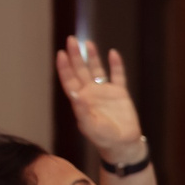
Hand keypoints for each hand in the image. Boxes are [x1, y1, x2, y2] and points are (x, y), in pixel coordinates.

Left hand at [54, 37, 145, 160]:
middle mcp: (90, 93)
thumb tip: (74, 94)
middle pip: (80, 70)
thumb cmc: (103, 138)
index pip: (69, 79)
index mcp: (80, 100)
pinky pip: (118, 76)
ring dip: (92, 57)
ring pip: (96, 70)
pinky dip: (116, 65)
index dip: (64, 67)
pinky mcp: (120, 94)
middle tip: (71, 40)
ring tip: (88, 43)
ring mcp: (105, 92)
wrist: (123, 144)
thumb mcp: (90, 126)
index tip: (61, 53)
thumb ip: (82, 110)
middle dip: (75, 55)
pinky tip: (113, 53)